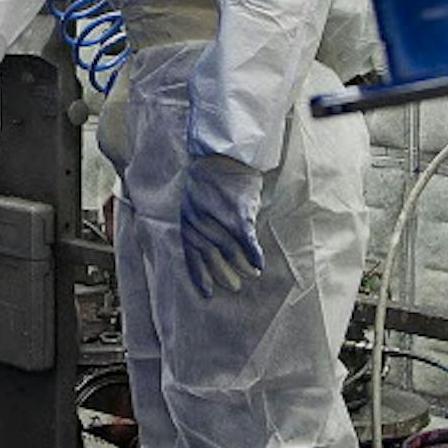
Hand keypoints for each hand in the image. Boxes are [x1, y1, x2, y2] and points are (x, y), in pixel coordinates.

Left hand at [180, 153, 265, 297]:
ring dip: (243, 265)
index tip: (207, 293)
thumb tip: (208, 250)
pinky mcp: (239, 210)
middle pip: (212, 256)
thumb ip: (197, 225)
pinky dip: (253, 251)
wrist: (223, 153)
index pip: (192, 255)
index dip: (200, 276)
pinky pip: (246, 236)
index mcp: (187, 220)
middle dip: (223, 274)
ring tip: (252, 274)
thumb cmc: (208, 177)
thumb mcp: (192, 202)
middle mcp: (199, 221)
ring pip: (231, 249)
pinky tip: (259, 263)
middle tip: (234, 287)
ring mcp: (219, 216)